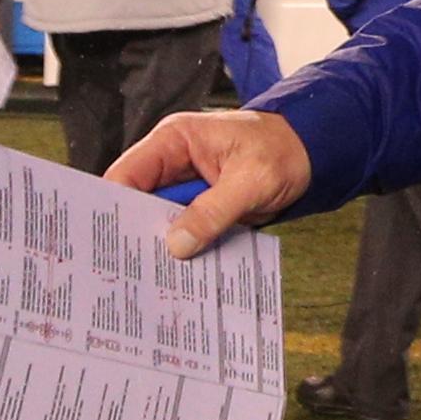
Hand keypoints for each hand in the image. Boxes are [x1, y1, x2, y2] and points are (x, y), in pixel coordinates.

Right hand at [105, 108, 313, 258]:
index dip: (112, 207)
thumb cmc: (283, 151)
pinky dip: (182, 248)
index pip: (126, 174)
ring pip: (157, 220)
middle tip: (127, 270)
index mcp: (175, 140)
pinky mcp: (199, 205)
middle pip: (136, 201)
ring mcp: (184, 186)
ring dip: (159, 245)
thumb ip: (214, 211)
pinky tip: (179, 273)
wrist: (313, 154)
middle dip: (135, 232)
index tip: (107, 242)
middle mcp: (172, 162)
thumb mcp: (252, 181)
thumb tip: (176, 244)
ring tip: (151, 279)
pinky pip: (181, 229)